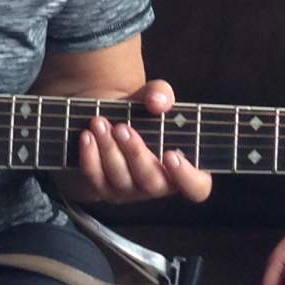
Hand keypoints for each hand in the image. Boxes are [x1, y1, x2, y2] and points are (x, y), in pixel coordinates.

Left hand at [74, 79, 211, 203]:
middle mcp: (158, 185)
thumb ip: (161, 93)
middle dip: (135, 154)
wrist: (109, 116)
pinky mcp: (103, 189)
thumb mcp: (153, 95)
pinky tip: (87, 136)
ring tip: (99, 123)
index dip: (188, 177)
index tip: (171, 154)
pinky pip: (96, 180)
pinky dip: (90, 157)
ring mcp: (130, 192)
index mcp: (182, 168)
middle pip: (152, 183)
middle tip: (122, 128)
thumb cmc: (141, 111)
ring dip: (109, 150)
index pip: (197, 188)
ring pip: (121, 180)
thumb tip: (157, 101)